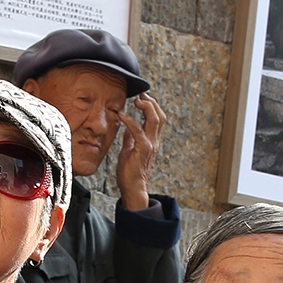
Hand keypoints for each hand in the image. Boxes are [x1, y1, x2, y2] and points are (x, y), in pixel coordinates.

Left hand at [116, 93, 166, 210]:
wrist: (132, 187)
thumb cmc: (129, 171)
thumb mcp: (129, 149)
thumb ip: (130, 137)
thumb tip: (127, 126)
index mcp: (152, 140)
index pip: (158, 118)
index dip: (152, 105)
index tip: (142, 97)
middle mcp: (154, 141)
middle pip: (160, 116)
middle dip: (152, 102)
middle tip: (140, 96)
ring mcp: (150, 145)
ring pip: (155, 120)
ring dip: (146, 107)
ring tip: (137, 101)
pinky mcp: (143, 149)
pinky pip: (138, 131)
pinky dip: (131, 121)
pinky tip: (122, 115)